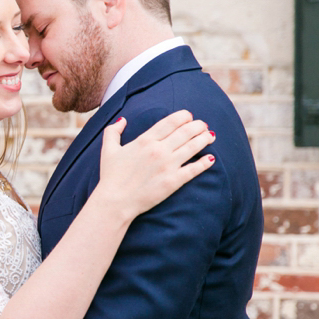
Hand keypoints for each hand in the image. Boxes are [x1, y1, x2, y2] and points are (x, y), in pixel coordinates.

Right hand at [97, 110, 215, 219]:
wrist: (115, 202)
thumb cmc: (110, 177)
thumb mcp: (107, 150)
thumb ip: (112, 132)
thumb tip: (122, 120)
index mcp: (144, 140)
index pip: (171, 122)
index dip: (184, 116)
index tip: (189, 116)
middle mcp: (159, 150)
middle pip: (186, 131)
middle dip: (198, 125)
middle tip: (203, 125)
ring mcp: (168, 166)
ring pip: (193, 147)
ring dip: (204, 139)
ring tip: (210, 136)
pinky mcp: (173, 181)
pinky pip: (194, 169)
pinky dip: (204, 162)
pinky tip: (211, 158)